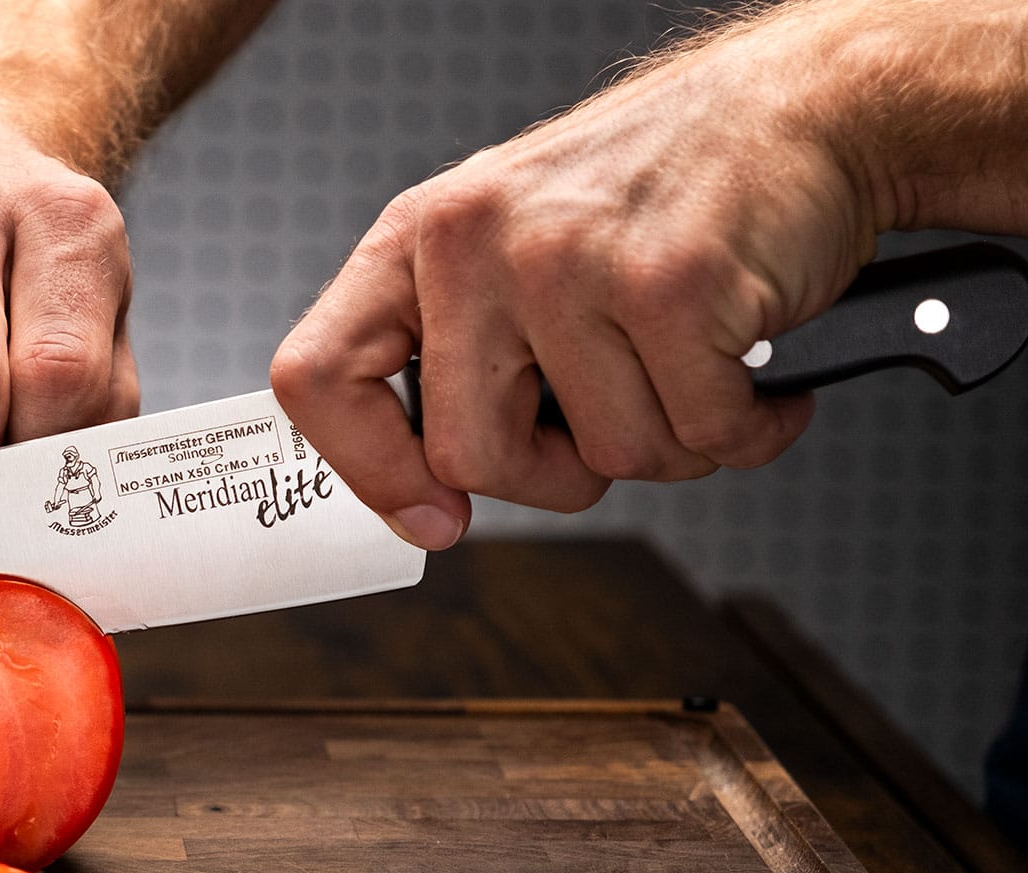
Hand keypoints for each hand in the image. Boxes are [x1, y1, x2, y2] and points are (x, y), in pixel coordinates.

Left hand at [270, 11, 878, 548]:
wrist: (801, 108)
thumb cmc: (659, 197)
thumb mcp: (514, 249)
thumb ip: (458, 356)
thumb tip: (426, 496)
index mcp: (419, 240)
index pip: (317, 377)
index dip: (367, 470)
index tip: (430, 518)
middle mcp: (475, 243)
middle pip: (469, 458)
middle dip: (555, 477)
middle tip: (605, 422)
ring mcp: (570, 260)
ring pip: (606, 460)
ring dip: (671, 443)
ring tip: (689, 363)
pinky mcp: (671, 284)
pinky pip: (701, 435)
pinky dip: (746, 428)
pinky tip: (748, 363)